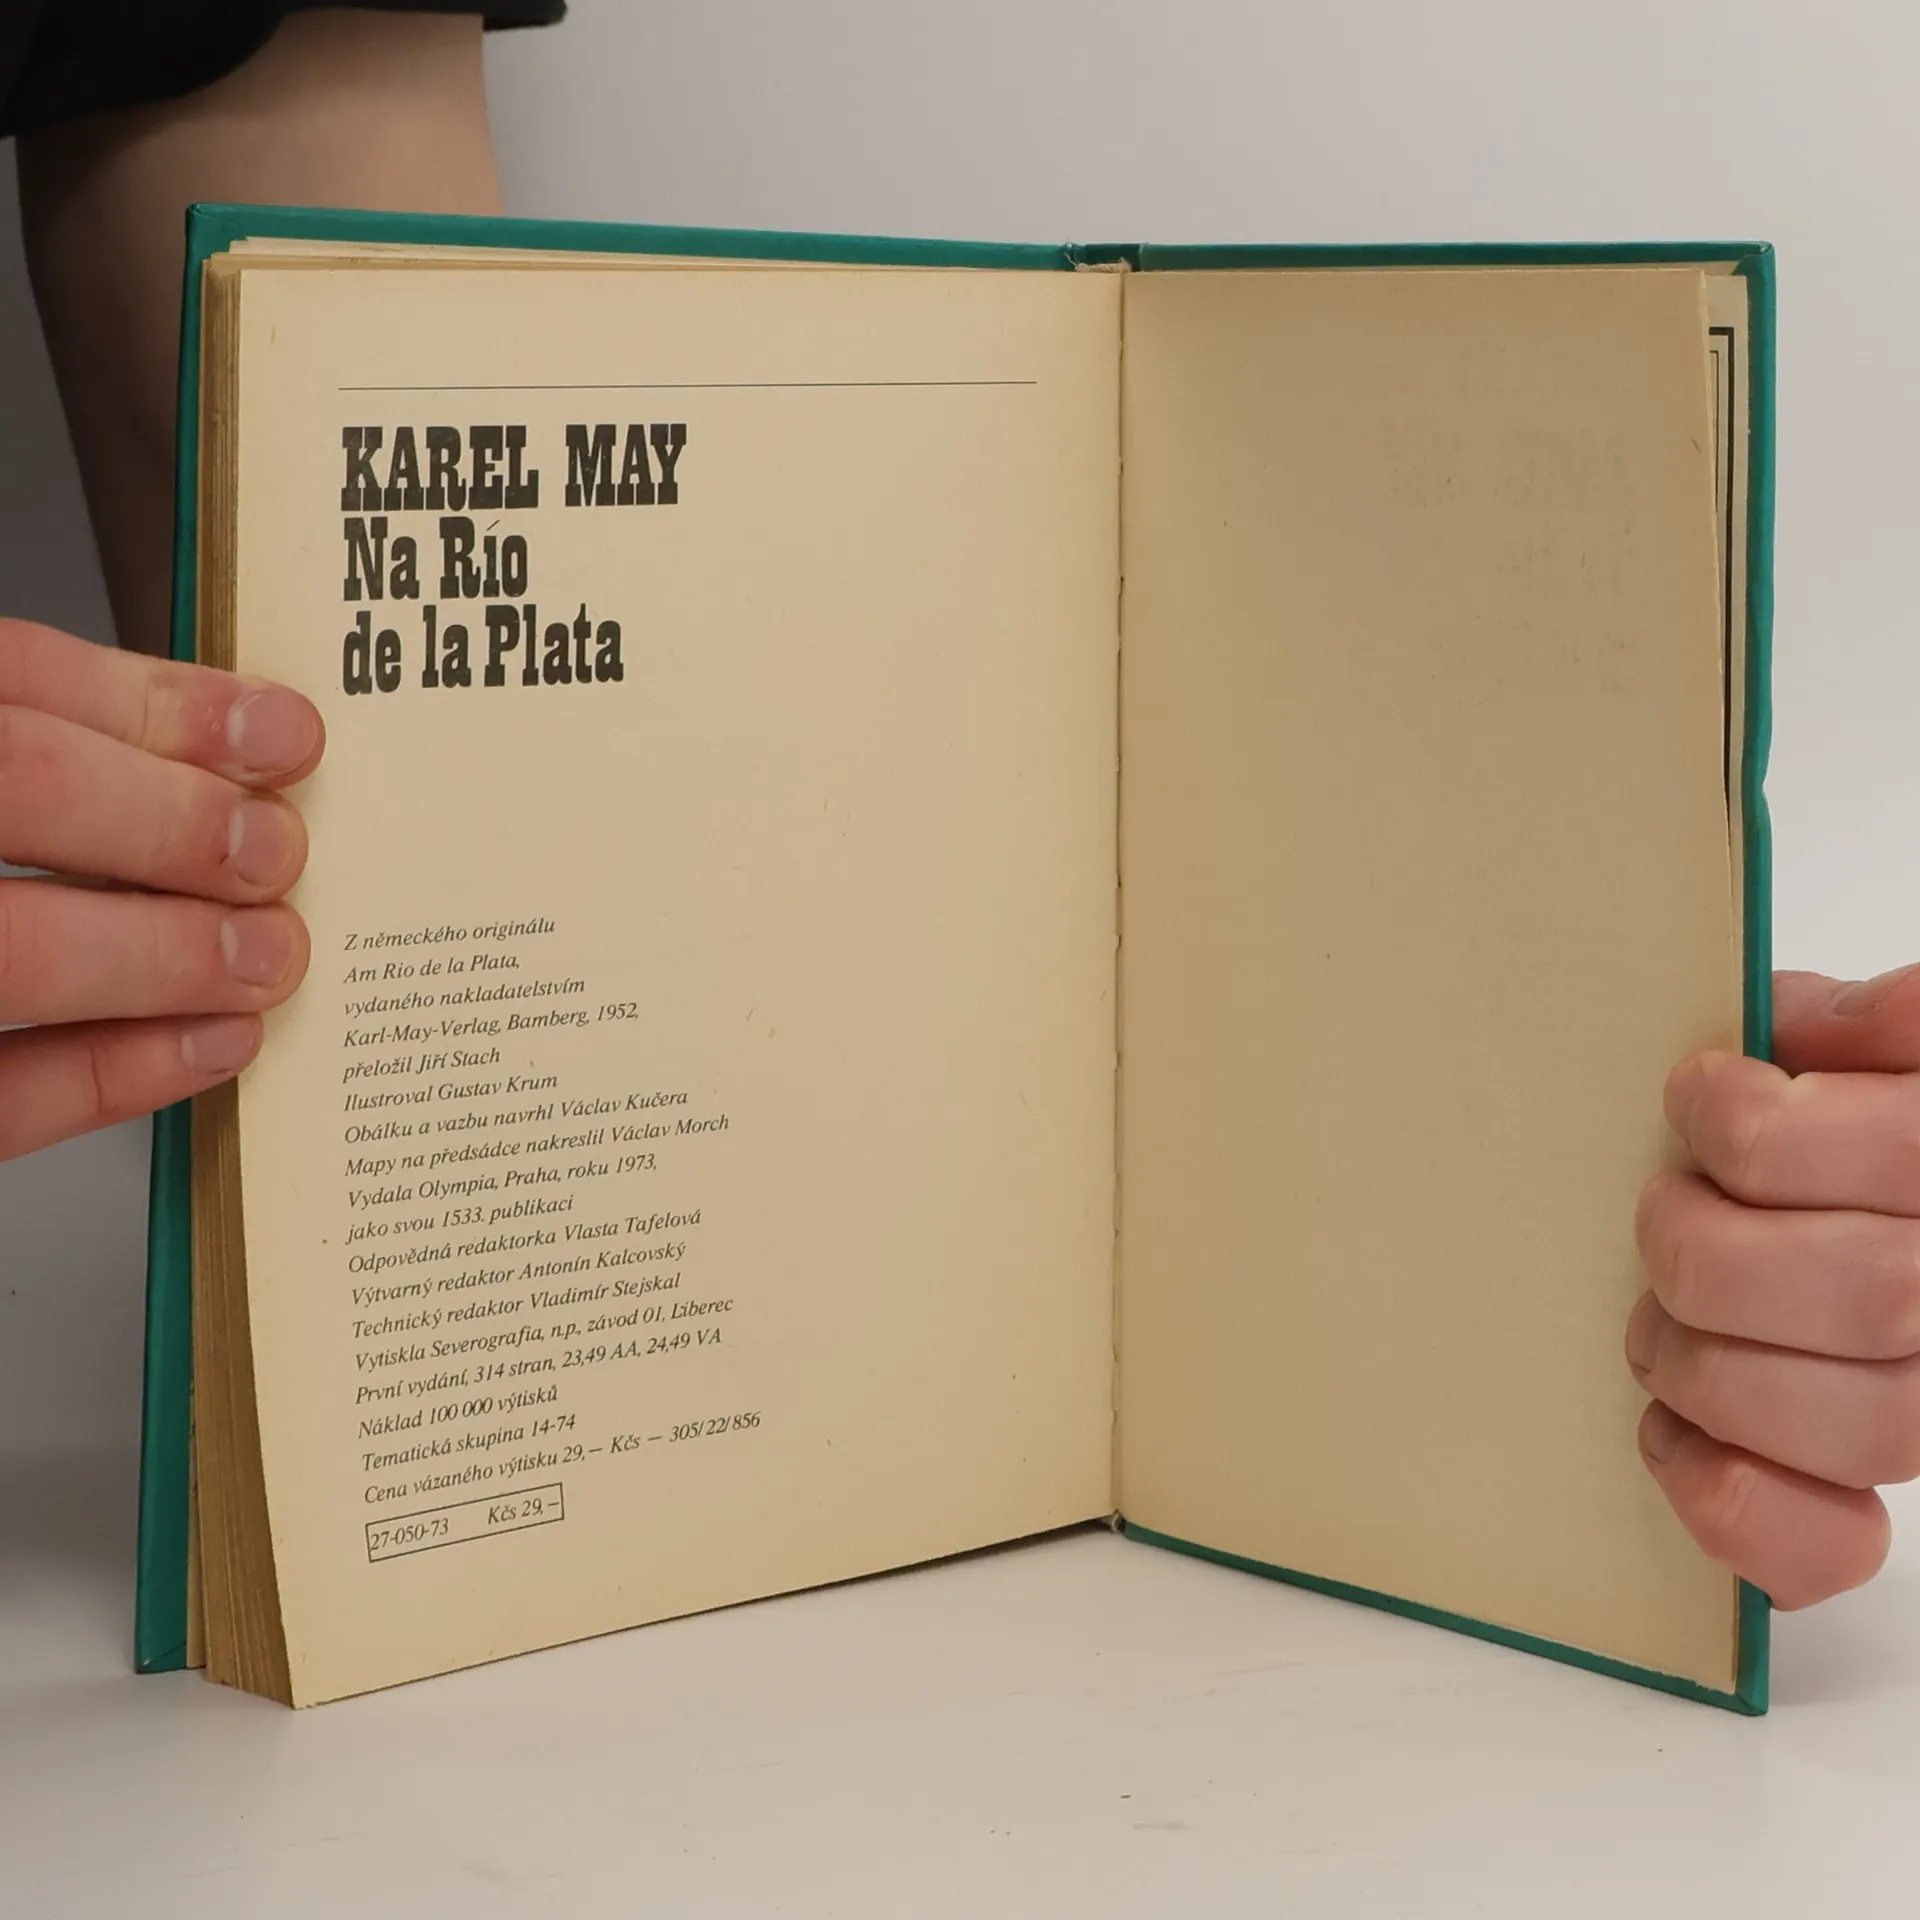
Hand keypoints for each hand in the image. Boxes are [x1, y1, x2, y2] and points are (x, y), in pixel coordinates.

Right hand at [0, 618, 321, 1159]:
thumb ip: (25, 746)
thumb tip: (203, 759)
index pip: (7, 675)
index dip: (155, 706)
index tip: (277, 734)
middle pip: (15, 784)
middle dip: (174, 823)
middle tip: (274, 854)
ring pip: (12, 950)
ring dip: (164, 954)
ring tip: (263, 958)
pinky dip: (109, 1073)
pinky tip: (204, 1046)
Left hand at [1630, 964, 1919, 1606]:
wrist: (1838, 1222)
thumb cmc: (1829, 1130)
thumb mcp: (1852, 1052)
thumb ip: (1845, 1027)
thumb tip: (1830, 1026)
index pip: (1895, 1154)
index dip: (1754, 1126)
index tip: (1695, 1098)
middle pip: (1873, 1293)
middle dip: (1715, 1250)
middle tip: (1662, 1211)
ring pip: (1862, 1423)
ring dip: (1712, 1367)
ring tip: (1654, 1322)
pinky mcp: (1869, 1499)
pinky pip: (1829, 1543)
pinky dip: (1730, 1497)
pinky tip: (1669, 1434)